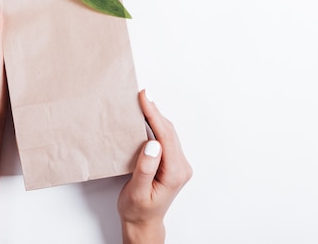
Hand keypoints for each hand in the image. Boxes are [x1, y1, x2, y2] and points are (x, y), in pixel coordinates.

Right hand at [117, 90, 191, 243]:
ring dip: (156, 117)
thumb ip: (145, 168)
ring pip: (168, 134)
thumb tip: (151, 143)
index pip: (165, 136)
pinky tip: (147, 119)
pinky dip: (156, 126)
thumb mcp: (137, 191)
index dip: (154, 114)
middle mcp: (180, 167)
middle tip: (140, 95)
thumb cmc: (137, 210)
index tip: (144, 98)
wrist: (143, 223)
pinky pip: (165, 139)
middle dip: (155, 111)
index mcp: (174, 172)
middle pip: (169, 131)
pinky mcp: (172, 164)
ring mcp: (178, 165)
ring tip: (142, 103)